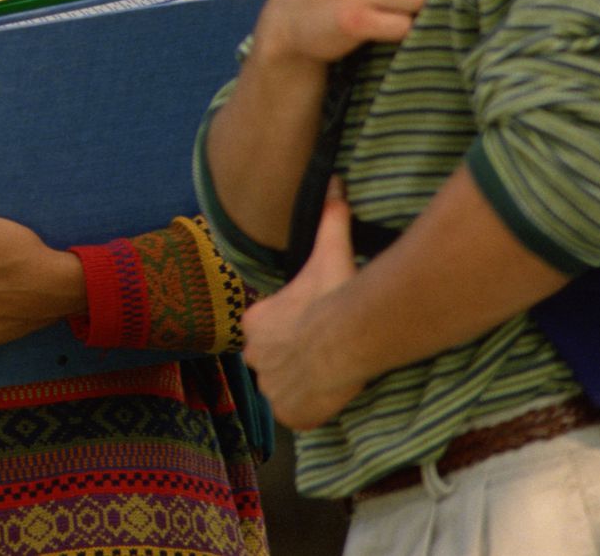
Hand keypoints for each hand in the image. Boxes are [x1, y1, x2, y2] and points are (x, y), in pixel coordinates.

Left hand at [242, 179, 366, 428]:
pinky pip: (298, 415)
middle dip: (294, 358)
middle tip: (324, 352)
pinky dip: (311, 410)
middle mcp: (254, 357)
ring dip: (302, 384)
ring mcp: (271, 389)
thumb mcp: (328, 250)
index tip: (314, 325)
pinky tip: (329, 397)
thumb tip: (334, 183)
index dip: (293, 328)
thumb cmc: (332, 294)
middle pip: (274, 359)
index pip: (268, 328)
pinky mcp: (290, 415)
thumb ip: (328, 218)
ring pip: (285, 388)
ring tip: (330, 374)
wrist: (345, 337)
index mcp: (256, 322)